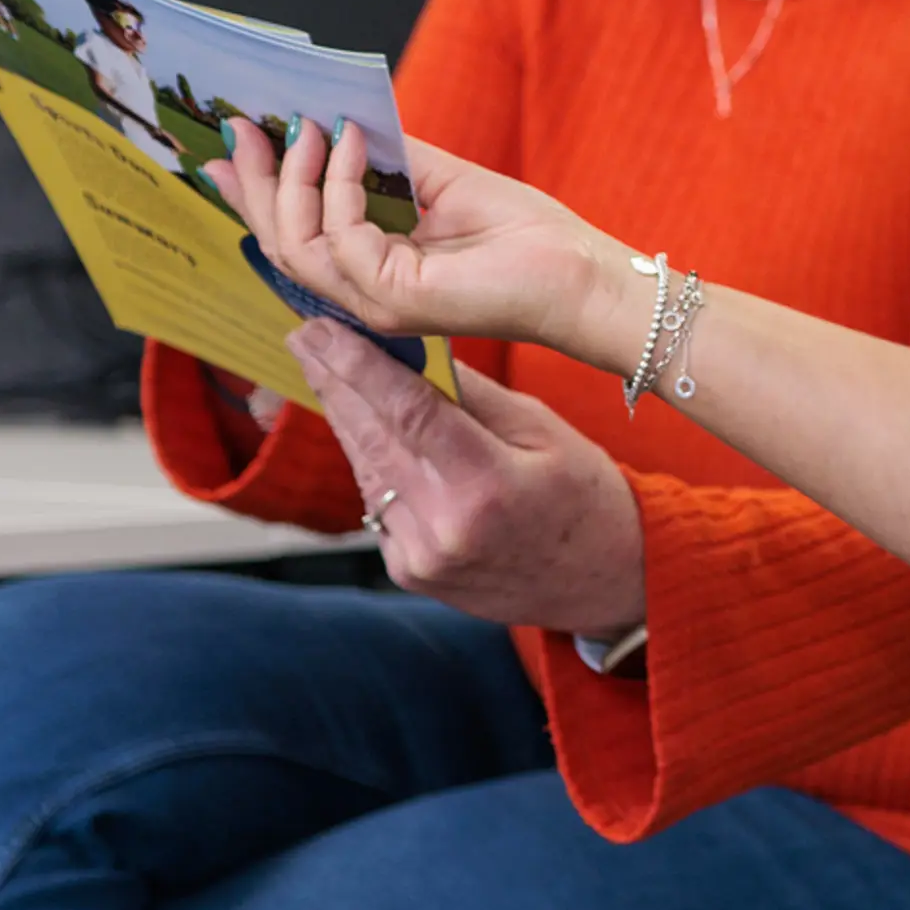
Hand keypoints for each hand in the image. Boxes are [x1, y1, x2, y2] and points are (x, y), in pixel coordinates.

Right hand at [211, 117, 635, 372]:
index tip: (232, 139)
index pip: (292, 234)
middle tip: (242, 125)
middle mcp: (364, 291)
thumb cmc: (526, 236)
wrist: (580, 273)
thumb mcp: (442, 183)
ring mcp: (376, 300)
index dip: (254, 190)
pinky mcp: (397, 298)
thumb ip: (390, 159)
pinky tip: (356, 142)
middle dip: (256, 181)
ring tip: (307, 126)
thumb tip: (339, 119)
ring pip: (297, 243)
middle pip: (279, 241)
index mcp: (371, 269)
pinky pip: (344, 235)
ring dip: (295, 177)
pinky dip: (342, 182)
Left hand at [287, 322, 647, 634]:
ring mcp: (420, 557)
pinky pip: (376, 502)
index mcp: (486, 486)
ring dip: (343, 417)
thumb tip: (413, 348)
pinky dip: (369, 459)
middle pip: (371, 438)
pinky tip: (362, 426)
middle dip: (334, 382)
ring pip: (365, 469)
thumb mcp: (543, 430)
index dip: (358, 365)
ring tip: (323, 369)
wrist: (604, 581)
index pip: (407, 411)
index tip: (324, 329)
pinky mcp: (408, 572)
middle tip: (304, 336)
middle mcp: (444, 528)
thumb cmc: (586, 498)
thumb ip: (473, 394)